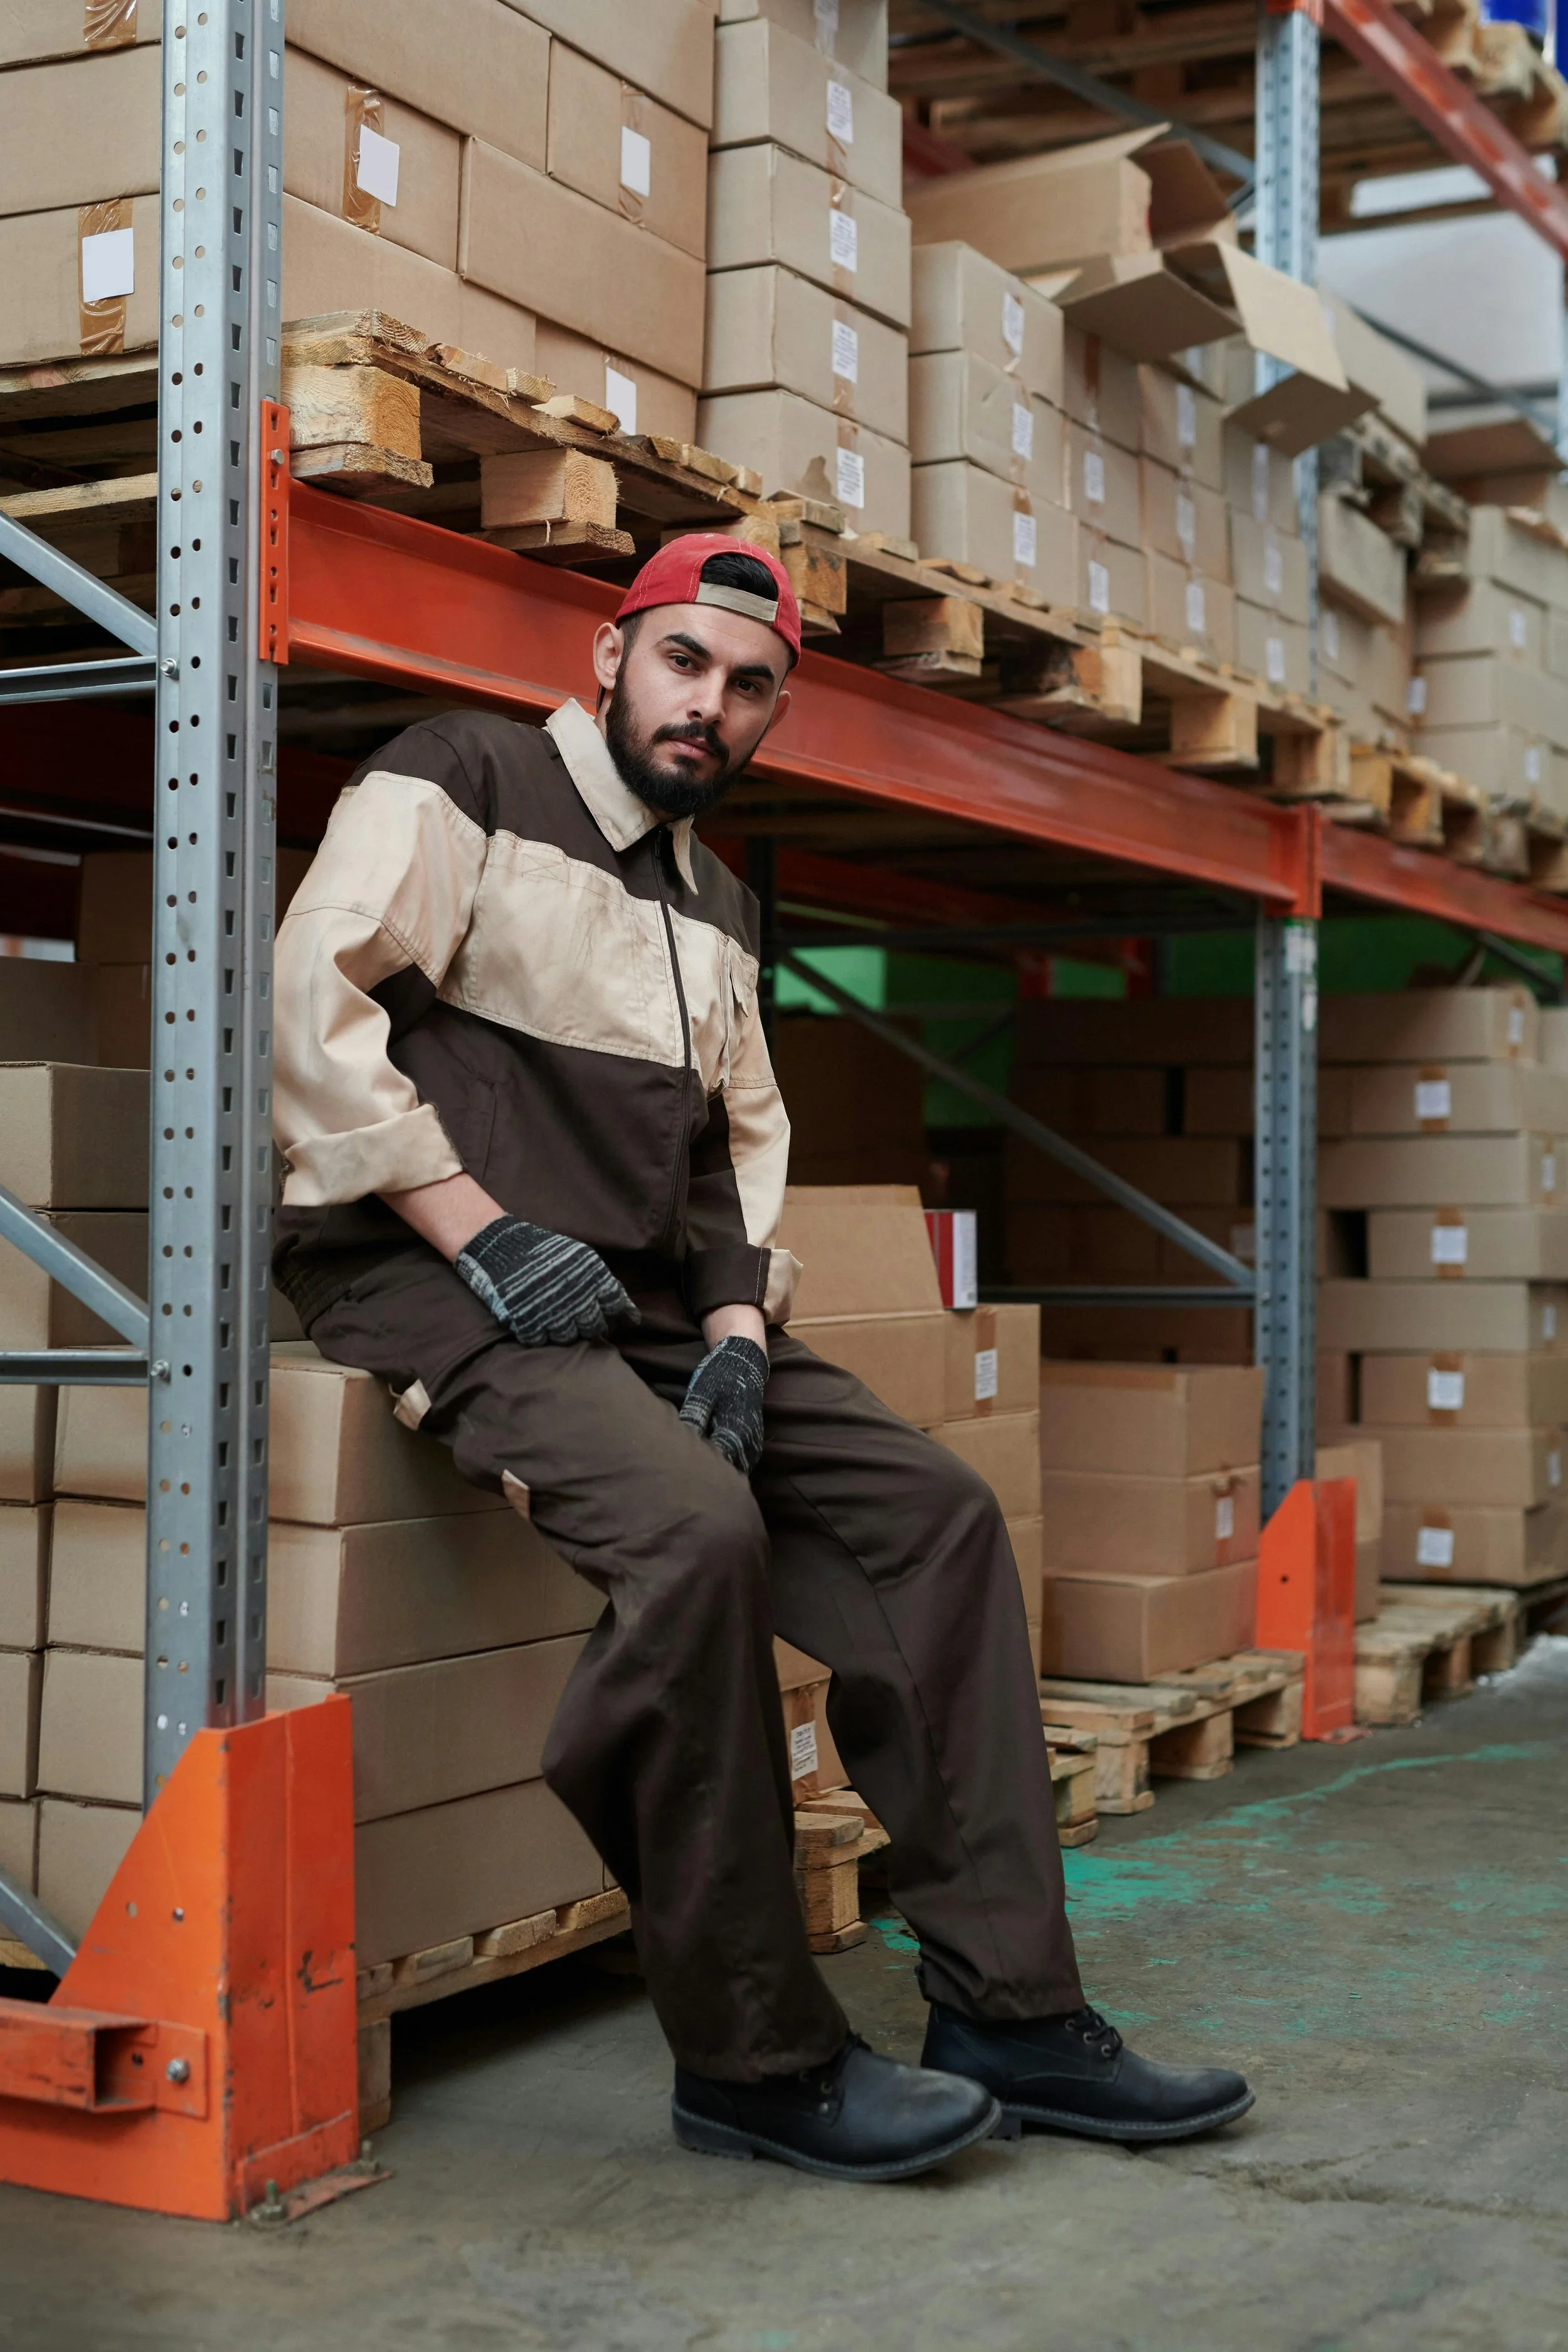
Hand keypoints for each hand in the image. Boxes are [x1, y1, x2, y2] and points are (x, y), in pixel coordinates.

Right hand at [455, 1215, 638, 1345]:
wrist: (500, 1245)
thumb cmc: (542, 1250)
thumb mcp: (579, 1257)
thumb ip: (602, 1283)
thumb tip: (629, 1311)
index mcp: (592, 1276)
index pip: (615, 1305)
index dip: (615, 1314)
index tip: (612, 1318)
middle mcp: (576, 1296)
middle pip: (593, 1327)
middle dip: (588, 1326)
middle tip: (579, 1321)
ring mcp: (551, 1311)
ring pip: (568, 1338)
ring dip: (564, 1333)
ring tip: (555, 1320)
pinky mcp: (527, 1322)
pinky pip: (540, 1340)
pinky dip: (538, 1334)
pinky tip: (536, 1323)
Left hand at [679, 1334, 768, 1474]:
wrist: (744, 1362)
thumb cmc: (721, 1376)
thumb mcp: (703, 1392)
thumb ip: (695, 1414)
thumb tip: (683, 1437)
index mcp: (736, 1427)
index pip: (722, 1458)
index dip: (707, 1469)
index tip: (689, 1475)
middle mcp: (750, 1438)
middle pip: (735, 1468)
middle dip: (718, 1477)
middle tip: (696, 1485)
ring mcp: (755, 1438)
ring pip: (743, 1466)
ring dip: (728, 1474)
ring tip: (707, 1482)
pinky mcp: (754, 1437)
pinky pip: (747, 1459)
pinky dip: (735, 1466)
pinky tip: (720, 1470)